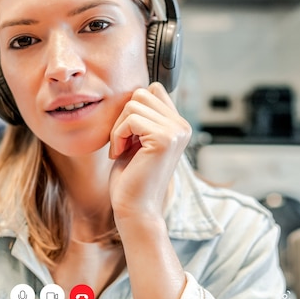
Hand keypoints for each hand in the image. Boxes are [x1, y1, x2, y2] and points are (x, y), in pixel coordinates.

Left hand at [108, 82, 191, 220]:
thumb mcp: (137, 139)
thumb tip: (139, 91)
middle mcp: (182, 126)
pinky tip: (119, 154)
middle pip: (142, 93)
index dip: (133, 108)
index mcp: (178, 125)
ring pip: (134, 104)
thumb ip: (143, 115)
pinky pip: (131, 119)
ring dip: (119, 127)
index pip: (154, 89)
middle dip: (123, 116)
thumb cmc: (131, 178)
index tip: (128, 134)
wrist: (134, 209)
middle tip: (122, 143)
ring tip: (121, 149)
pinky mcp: (164, 139)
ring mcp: (176, 131)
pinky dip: (118, 135)